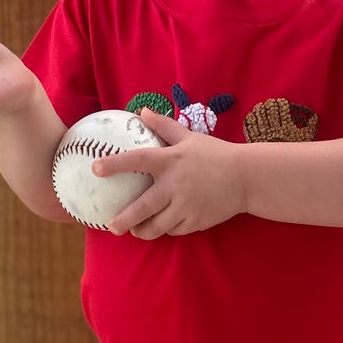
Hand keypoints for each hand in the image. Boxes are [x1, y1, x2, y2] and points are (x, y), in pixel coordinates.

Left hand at [96, 107, 247, 238]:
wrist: (247, 178)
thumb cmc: (216, 154)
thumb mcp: (189, 137)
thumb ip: (164, 126)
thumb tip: (142, 111)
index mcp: (171, 160)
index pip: (137, 160)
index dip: (115, 164)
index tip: (95, 168)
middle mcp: (176, 185)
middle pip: (143, 207)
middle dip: (124, 219)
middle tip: (111, 226)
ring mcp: (186, 206)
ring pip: (158, 226)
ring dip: (143, 230)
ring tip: (135, 231)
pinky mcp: (196, 221)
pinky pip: (174, 230)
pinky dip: (166, 229)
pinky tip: (162, 226)